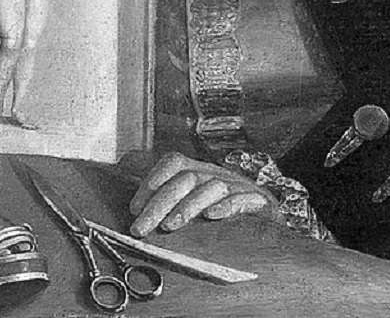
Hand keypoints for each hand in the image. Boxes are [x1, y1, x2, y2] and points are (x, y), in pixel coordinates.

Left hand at [127, 151, 277, 236]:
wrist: (265, 212)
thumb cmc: (221, 203)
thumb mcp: (189, 192)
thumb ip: (159, 182)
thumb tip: (124, 163)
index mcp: (197, 169)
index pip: (173, 162)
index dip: (151, 181)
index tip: (133, 208)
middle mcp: (214, 173)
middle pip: (185, 178)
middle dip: (159, 203)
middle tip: (140, 228)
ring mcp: (235, 186)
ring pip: (210, 187)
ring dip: (187, 206)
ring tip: (170, 226)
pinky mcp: (255, 201)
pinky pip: (241, 199)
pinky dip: (226, 207)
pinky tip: (212, 218)